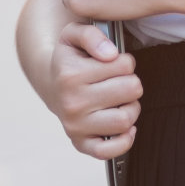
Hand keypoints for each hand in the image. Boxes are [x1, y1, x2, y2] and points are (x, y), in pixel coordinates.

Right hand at [47, 19, 141, 159]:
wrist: (52, 83)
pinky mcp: (80, 143)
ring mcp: (75, 126)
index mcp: (71, 74)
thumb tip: (110, 54)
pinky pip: (108, 152)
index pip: (125, 65)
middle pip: (131, 91)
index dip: (126, 61)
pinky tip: (125, 126)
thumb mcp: (74, 34)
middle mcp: (71, 102)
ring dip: (132, 108)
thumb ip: (92, 34)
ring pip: (125, 120)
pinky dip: (124, 140)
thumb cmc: (70, 58)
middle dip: (132, 82)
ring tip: (122, 100)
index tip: (116, 62)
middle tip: (121, 80)